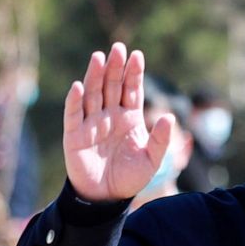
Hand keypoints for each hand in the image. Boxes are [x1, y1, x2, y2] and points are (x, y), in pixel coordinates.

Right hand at [63, 42, 173, 201]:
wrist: (107, 197)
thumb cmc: (131, 177)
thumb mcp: (152, 160)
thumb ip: (161, 140)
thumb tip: (170, 117)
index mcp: (130, 118)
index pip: (132, 90)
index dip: (134, 73)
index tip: (138, 55)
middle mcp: (110, 115)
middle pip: (112, 86)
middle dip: (115, 67)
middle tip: (118, 48)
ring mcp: (92, 123)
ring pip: (93, 94)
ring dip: (95, 76)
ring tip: (99, 57)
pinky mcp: (74, 134)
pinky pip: (74, 114)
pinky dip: (75, 100)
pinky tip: (79, 86)